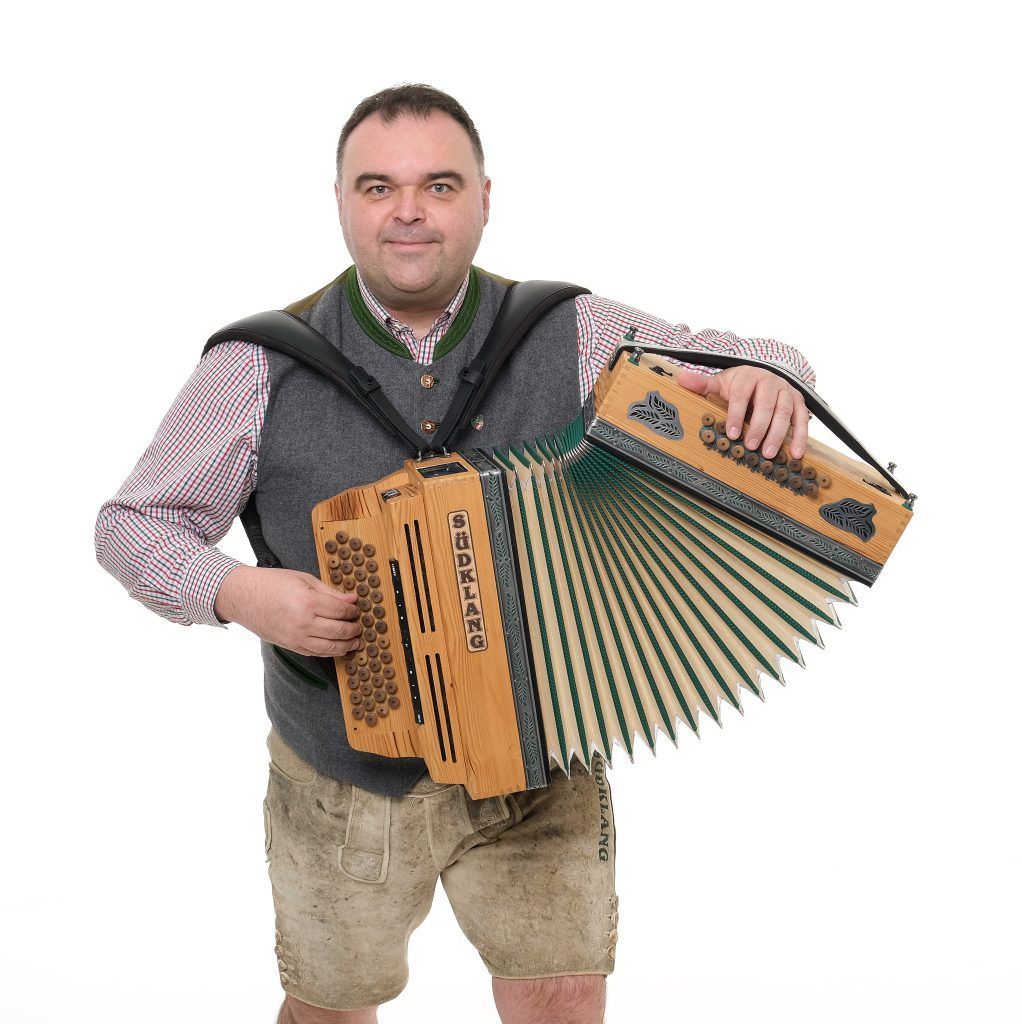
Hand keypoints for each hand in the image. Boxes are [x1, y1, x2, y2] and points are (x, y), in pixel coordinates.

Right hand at [214, 565, 361, 657]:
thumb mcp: (304, 580)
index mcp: (308, 602)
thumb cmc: (272, 584)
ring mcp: (296, 637)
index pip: (341, 611)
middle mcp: (303, 623)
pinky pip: (316, 653)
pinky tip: (338, 648)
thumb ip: (330, 592)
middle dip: (353, 629)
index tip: (357, 610)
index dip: (353, 612)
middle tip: (359, 626)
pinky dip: (330, 652)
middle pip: (339, 631)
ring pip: (330, 647)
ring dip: (346, 645)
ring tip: (355, 641)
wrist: (244, 597)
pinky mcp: (291, 646)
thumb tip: (352, 600)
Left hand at [675, 366, 808, 459]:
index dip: (736, 414)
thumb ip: (702, 384)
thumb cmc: (739, 385)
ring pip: (785, 412)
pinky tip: (797, 453)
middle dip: (758, 427)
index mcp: (748, 376)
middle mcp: (770, 381)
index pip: (741, 395)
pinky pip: (803, 419)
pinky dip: (801, 436)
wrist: (762, 377)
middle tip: (750, 446)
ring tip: (769, 453)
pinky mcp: (799, 402)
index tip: (732, 433)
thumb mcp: (721, 383)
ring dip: (778, 434)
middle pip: (766, 404)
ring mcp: (786, 391)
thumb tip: (681, 379)